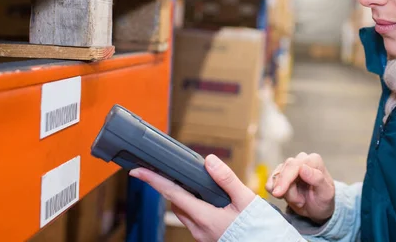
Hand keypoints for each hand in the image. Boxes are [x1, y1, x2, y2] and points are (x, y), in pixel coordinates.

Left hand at [129, 155, 255, 241]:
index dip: (154, 181)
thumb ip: (226, 179)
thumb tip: (209, 161)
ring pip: (184, 212)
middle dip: (169, 186)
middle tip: (165, 170)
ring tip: (188, 181)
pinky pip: (193, 219)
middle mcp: (198, 228)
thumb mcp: (245, 200)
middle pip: (176, 203)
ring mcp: (201, 235)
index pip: (172, 194)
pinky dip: (193, 205)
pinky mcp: (207, 237)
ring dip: (182, 196)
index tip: (138, 172)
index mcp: (205, 217)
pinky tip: (205, 198)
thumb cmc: (257, 227)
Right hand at [266, 152, 334, 223]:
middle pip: (284, 171)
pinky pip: (270, 181)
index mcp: (313, 160)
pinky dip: (274, 191)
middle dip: (286, 190)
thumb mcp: (326, 193)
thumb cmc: (323, 200)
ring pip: (276, 177)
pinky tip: (285, 197)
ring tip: (299, 201)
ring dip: (284, 193)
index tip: (279, 194)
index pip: (294, 166)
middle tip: (298, 203)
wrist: (317, 208)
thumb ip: (317, 179)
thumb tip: (302, 167)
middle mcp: (301, 159)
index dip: (285, 180)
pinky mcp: (281, 173)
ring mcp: (290, 166)